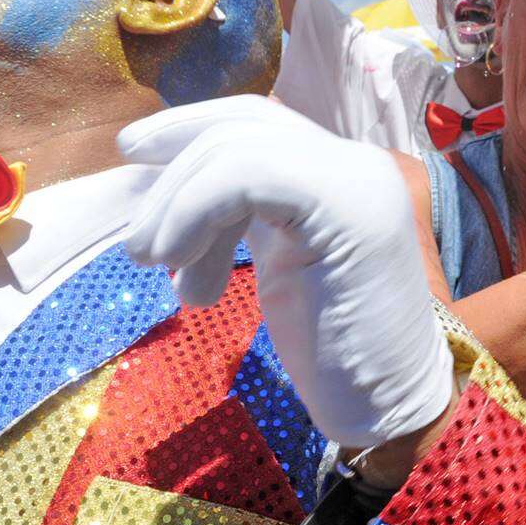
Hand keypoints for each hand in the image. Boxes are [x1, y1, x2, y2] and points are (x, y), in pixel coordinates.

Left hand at [120, 96, 454, 448]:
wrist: (390, 404)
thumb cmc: (337, 351)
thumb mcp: (282, 264)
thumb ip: (249, 218)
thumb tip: (169, 191)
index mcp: (344, 174)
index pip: (261, 120)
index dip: (192, 126)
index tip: (134, 153)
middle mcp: (357, 162)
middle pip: (247, 122)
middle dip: (174, 160)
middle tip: (137, 233)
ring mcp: (356, 178)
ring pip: (240, 149)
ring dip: (177, 202)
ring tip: (150, 260)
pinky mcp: (344, 204)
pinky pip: (245, 177)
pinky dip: (194, 210)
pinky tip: (177, 260)